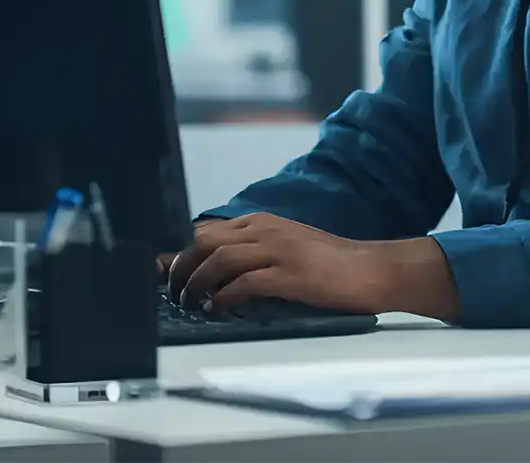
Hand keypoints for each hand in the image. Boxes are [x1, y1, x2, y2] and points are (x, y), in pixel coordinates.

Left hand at [165, 213, 459, 320]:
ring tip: (190, 302)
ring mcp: (278, 250)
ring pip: (219, 258)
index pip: (206, 230)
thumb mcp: (284, 245)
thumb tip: (215, 269)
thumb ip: (252, 251)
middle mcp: (265, 230)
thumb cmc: (328, 262)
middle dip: (180, 266)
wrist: (369, 268)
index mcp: (261, 222)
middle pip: (204, 240)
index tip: (160, 269)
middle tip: (171, 291)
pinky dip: (225, 295)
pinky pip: (246, 282)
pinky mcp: (290, 274)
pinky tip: (218, 308)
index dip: (178, 249)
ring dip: (197, 282)